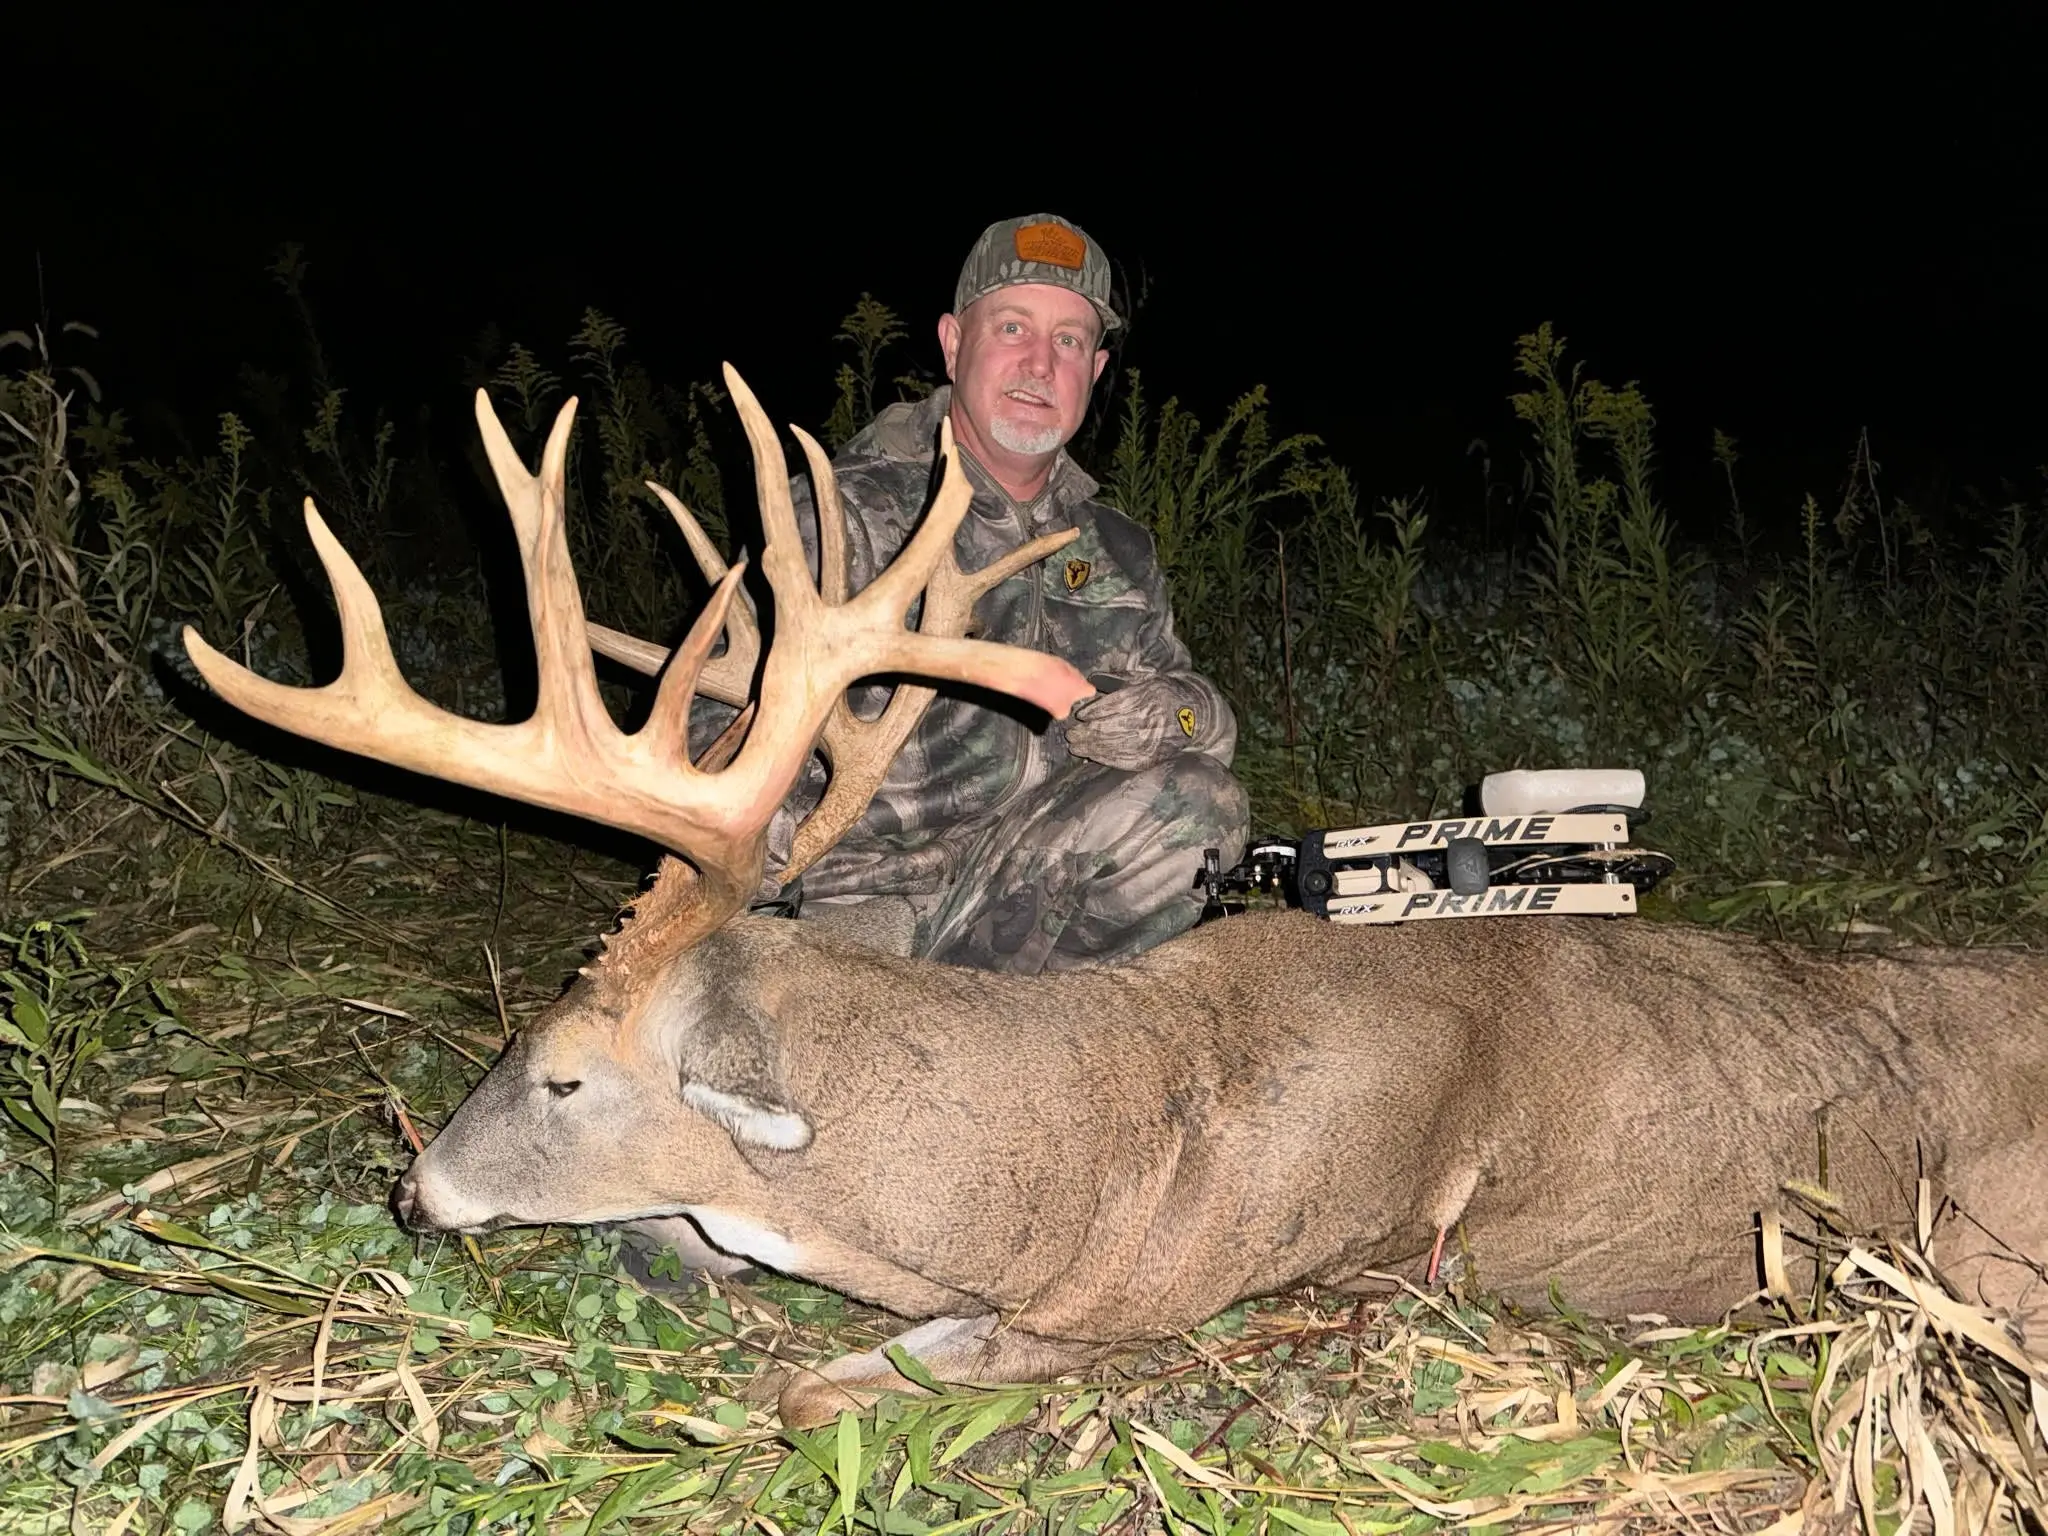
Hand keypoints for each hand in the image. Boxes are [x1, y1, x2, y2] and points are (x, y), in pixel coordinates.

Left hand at [1062, 680, 1203, 770]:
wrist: (1194, 716)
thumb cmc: (1164, 693)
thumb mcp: (1146, 679)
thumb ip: (1119, 680)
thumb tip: (1093, 680)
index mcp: (1146, 696)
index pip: (1115, 705)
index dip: (1094, 711)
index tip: (1079, 715)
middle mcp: (1148, 718)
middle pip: (1111, 727)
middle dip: (1087, 732)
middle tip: (1071, 734)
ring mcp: (1150, 740)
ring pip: (1114, 745)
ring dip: (1091, 747)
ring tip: (1076, 746)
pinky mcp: (1152, 756)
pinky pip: (1124, 760)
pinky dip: (1105, 759)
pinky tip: (1092, 757)